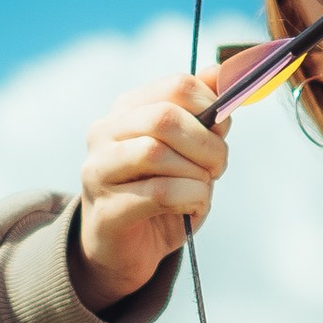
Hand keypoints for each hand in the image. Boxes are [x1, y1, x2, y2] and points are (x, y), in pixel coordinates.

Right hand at [74, 74, 229, 307]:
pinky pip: (159, 193)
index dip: (212, 106)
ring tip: (202, 189)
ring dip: (197, 174)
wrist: (126, 251)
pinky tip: (193, 206)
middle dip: (206, 144)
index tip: (223, 132)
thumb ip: (206, 115)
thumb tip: (223, 71)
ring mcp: (99, 171)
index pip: (175, 86)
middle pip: (164, 117)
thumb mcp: (190, 153)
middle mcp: (105, 133)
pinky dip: (190, 198)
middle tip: (218, 166)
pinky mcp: (106, 209)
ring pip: (156, 153)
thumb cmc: (162, 197)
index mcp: (128, 110)